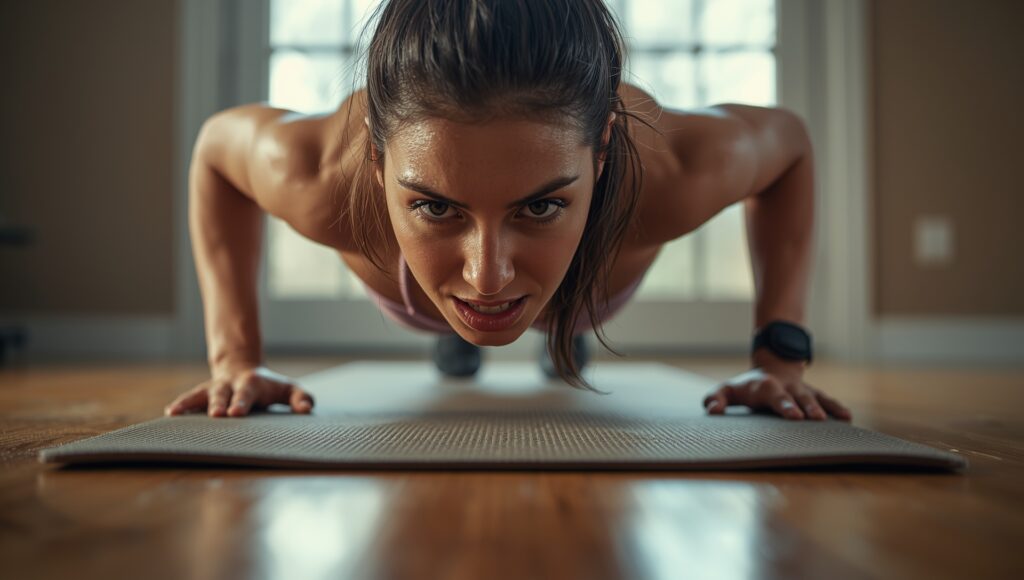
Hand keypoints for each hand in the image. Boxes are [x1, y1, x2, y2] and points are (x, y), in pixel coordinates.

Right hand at [164, 366, 314, 417]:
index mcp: (252, 383)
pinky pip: (190, 398)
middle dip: (218, 403)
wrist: (244, 369)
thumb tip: (306, 409)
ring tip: (175, 413)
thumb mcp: (290, 389)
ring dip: (190, 403)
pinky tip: (170, 413)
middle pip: (222, 392)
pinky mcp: (203, 394)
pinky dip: (181, 404)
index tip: (236, 413)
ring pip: (201, 394)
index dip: (241, 402)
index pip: (247, 392)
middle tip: (216, 414)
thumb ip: (301, 398)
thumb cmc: (271, 387)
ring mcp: (215, 388)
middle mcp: (230, 384)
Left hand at [702, 357, 851, 420]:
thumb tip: (713, 411)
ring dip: (825, 407)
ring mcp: (801, 390)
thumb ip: (714, 399)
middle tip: (814, 419)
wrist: (771, 368)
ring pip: (815, 396)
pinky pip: (826, 399)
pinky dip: (836, 407)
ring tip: (838, 419)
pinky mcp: (812, 394)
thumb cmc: (744, 388)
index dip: (785, 404)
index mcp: (765, 386)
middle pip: (798, 396)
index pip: (775, 395)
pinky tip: (847, 417)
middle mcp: (786, 386)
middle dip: (806, 407)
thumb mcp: (725, 390)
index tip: (794, 416)